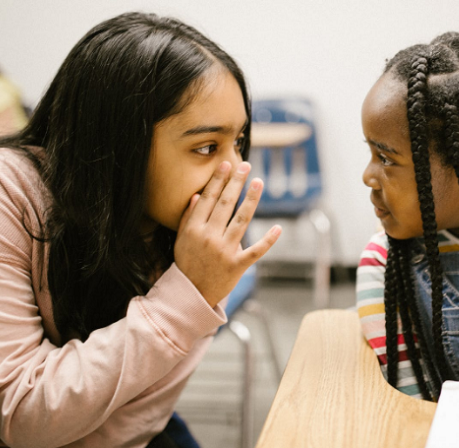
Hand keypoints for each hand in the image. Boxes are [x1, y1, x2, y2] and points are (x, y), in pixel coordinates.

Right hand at [174, 161, 280, 306]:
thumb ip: (188, 217)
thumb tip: (198, 195)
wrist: (192, 294)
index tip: (226, 164)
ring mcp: (224, 252)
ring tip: (259, 182)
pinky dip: (268, 240)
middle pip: (225, 204)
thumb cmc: (187, 263)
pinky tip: (277, 228)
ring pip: (241, 220)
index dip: (218, 180)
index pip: (208, 199)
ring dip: (251, 200)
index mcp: (193, 229)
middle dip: (236, 183)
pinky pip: (255, 251)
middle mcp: (209, 237)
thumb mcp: (181, 239)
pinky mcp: (237, 266)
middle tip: (246, 165)